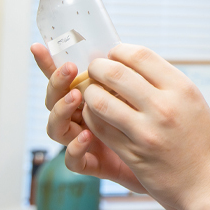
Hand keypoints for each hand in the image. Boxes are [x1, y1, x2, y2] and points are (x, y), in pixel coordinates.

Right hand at [31, 43, 145, 193]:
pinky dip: (74, 149)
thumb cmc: (156, 124)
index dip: (49, 63)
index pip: (66, 79)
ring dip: (62, 110)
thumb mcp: (145, 95)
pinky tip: (86, 136)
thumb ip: (128, 76)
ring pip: (56, 128)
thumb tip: (121, 47)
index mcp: (91, 97)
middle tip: (70, 68)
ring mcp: (85, 141)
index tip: (39, 46)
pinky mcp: (93, 164)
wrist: (170, 161)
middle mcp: (82, 117)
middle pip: (55, 99)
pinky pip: (73, 160)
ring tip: (76, 96)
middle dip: (58, 82)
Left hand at [80, 44, 209, 209]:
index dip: (119, 51)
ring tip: (92, 92)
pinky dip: (92, 117)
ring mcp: (147, 131)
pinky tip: (96, 115)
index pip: (140, 55)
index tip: (113, 54)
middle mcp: (165, 106)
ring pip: (101, 101)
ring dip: (90, 93)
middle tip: (95, 70)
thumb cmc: (202, 139)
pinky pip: (100, 128)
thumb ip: (164, 83)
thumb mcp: (192, 101)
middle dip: (98, 68)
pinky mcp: (133, 153)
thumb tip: (132, 64)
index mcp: (182, 88)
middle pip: (116, 73)